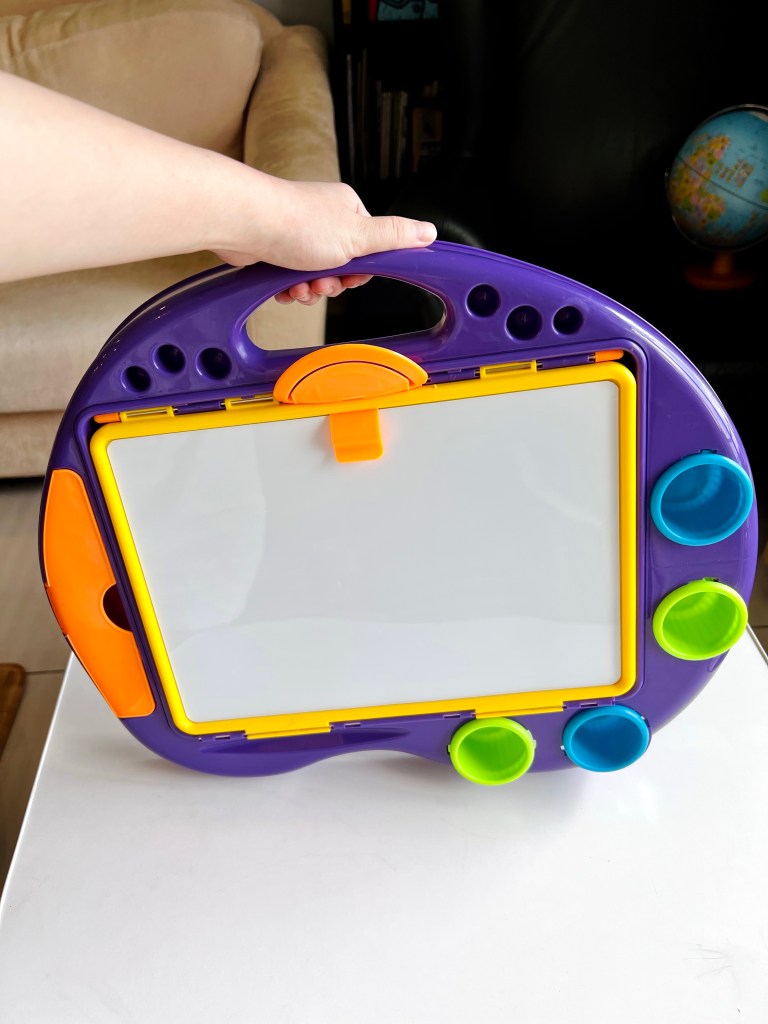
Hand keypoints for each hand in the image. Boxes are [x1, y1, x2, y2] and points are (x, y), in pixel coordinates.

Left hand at [212, 179, 436, 304]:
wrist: (246, 224)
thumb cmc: (298, 223)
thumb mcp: (358, 235)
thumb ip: (394, 236)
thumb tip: (429, 232)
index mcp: (347, 211)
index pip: (368, 250)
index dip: (360, 272)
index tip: (351, 277)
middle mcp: (323, 219)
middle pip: (341, 267)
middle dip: (332, 284)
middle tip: (322, 282)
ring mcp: (296, 235)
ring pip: (315, 276)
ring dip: (309, 289)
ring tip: (300, 286)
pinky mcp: (275, 250)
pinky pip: (291, 279)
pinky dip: (289, 289)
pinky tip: (284, 288)